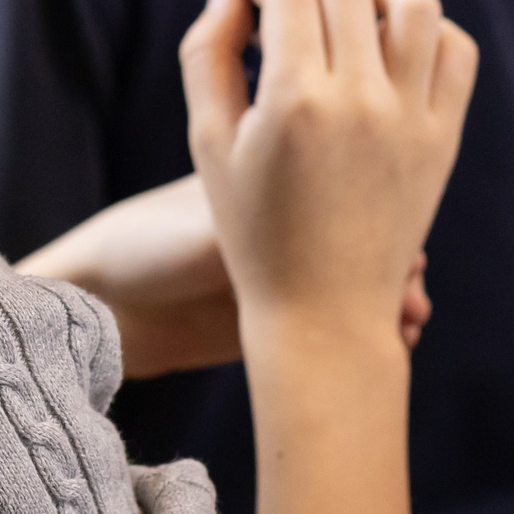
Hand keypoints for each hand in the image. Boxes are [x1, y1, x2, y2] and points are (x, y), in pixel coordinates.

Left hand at [23, 176, 433, 375]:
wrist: (103, 306)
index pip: (347, 175)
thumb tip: (340, 217)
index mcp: (269, 175)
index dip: (382, 200)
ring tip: (407, 319)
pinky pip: (344, 316)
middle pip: (367, 225)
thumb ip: (265, 223)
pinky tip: (396, 338)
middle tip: (410, 282)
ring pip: (363, 273)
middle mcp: (286, 214)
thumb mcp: (209, 230)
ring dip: (394, 293)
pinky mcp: (284, 310)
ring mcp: (288, 264)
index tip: (405, 232)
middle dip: (399, 253)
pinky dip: (374, 324)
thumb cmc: (143, 245)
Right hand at [181, 0, 475, 349]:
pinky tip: (388, 40)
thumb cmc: (252, 226)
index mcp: (294, 102)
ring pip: (412, 3)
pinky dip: (425, 27)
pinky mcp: (442, 138)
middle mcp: (360, 102)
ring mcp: (410, 119)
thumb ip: (207, 53)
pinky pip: (454, 51)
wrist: (323, 310)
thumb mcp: (209, 141)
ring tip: (344, 2)